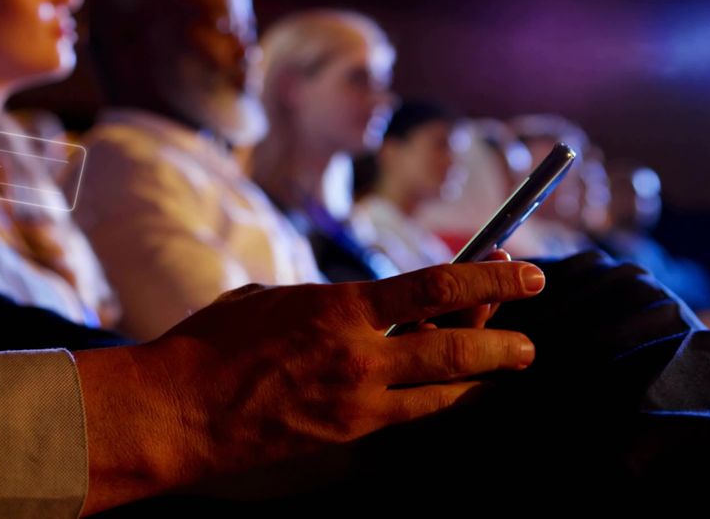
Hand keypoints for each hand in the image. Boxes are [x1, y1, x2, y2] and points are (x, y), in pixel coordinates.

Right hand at [75, 260, 544, 513]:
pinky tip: (453, 393)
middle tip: (529, 340)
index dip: (489, 277)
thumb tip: (352, 310)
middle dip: (502, 339)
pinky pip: (408, 415)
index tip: (526, 272)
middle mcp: (359, 354)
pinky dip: (437, 401)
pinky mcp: (346, 435)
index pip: (435, 287)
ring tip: (508, 366)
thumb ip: (322, 303)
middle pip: (455, 346)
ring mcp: (356, 401)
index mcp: (339, 306)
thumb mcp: (270, 299)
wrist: (180, 409)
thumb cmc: (213, 343)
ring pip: (442, 391)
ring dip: (482, 378)